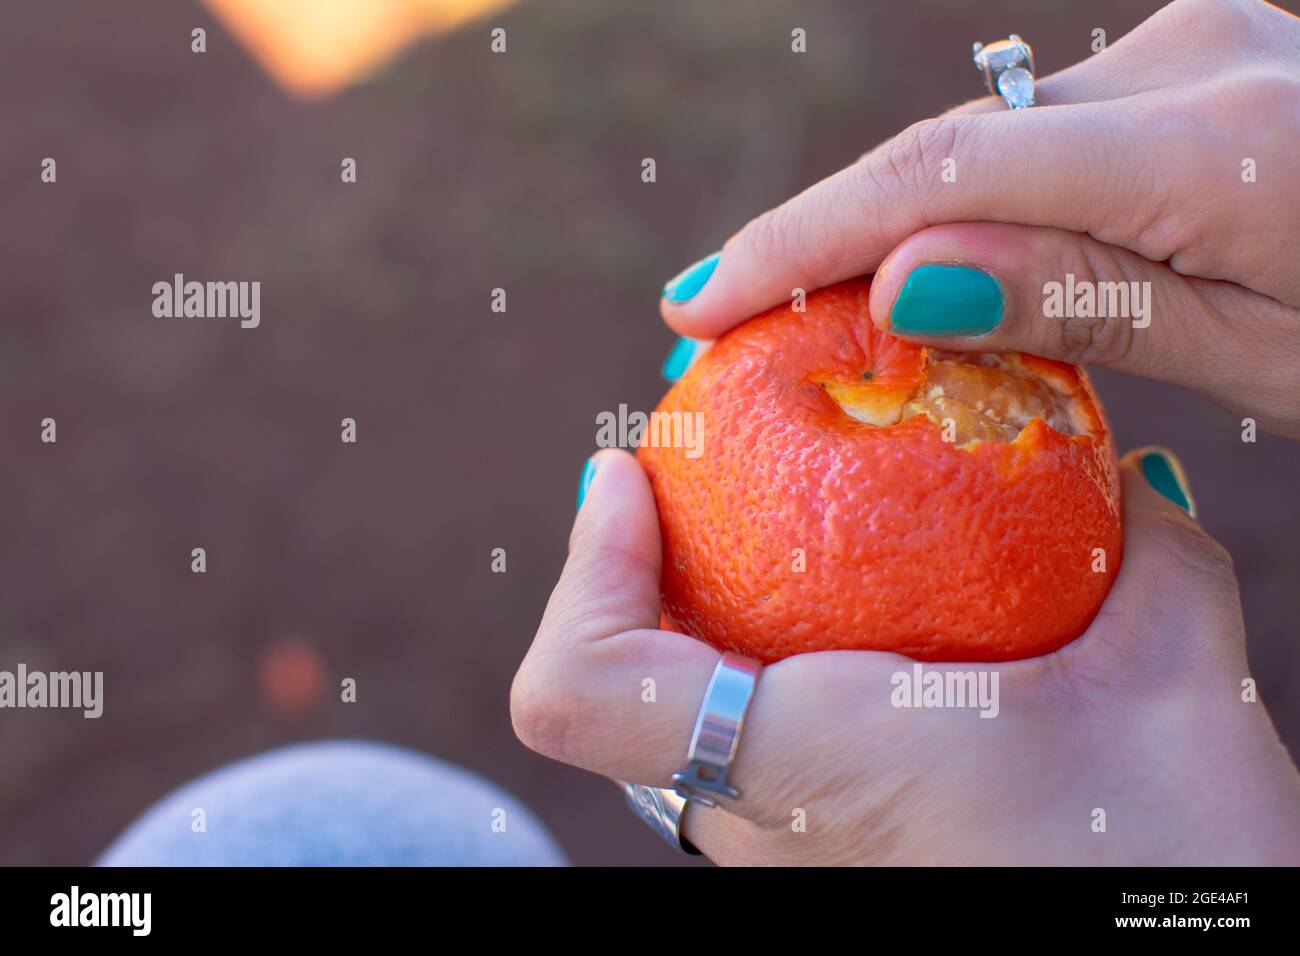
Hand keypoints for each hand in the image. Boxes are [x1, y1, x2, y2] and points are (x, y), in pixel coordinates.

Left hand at [511, 448, 1299, 863]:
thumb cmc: (1170, 862)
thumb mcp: (1171, 684)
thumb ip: (1144, 554)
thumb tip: (1116, 474)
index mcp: (801, 761)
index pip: (583, 686)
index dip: (581, 567)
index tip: (627, 473)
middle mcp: (756, 822)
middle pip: (621, 676)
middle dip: (645, 556)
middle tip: (704, 452)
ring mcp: (774, 852)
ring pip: (683, 709)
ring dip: (703, 603)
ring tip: (774, 507)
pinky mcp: (807, 859)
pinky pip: (744, 736)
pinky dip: (765, 652)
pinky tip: (856, 607)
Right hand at [659, 0, 1299, 436]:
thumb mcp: (1268, 354)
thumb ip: (1088, 301)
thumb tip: (904, 279)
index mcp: (1217, 139)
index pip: (949, 178)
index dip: (803, 237)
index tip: (696, 302)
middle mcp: (1191, 54)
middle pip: (952, 152)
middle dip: (827, 237)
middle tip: (725, 317)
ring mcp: (1194, 41)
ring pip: (992, 143)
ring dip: (898, 225)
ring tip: (811, 308)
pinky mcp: (1193, 58)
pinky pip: (1044, 135)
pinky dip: (976, 204)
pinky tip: (934, 269)